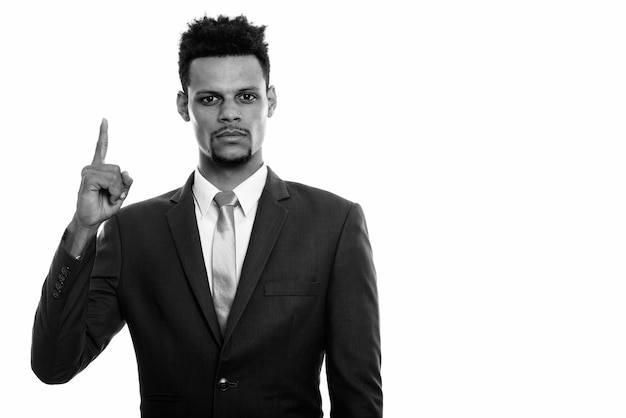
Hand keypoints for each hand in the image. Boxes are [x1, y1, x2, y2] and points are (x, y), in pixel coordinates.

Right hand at [65, 119, 132, 254]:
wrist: (91, 220)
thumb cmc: (104, 207)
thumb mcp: (120, 194)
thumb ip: (126, 183)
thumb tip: (128, 173)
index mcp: (99, 168)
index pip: (101, 148)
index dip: (103, 134)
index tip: (104, 119)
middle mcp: (92, 168)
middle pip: (118, 169)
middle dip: (121, 185)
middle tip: (113, 196)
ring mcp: (88, 172)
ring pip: (115, 175)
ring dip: (117, 190)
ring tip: (108, 197)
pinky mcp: (87, 179)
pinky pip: (108, 180)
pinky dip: (113, 190)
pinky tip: (107, 196)